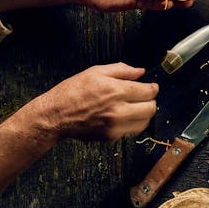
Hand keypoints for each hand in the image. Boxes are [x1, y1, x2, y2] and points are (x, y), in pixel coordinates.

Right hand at [37, 63, 158, 141]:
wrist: (55, 115)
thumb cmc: (72, 91)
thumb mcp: (96, 72)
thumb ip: (122, 70)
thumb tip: (141, 72)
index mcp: (116, 91)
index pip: (149, 91)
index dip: (153, 88)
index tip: (151, 86)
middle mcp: (119, 111)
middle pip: (151, 108)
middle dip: (150, 101)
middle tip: (143, 97)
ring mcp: (116, 126)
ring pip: (145, 122)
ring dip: (143, 113)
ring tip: (134, 106)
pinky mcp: (111, 137)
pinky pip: (131, 130)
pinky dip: (131, 123)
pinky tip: (121, 116)